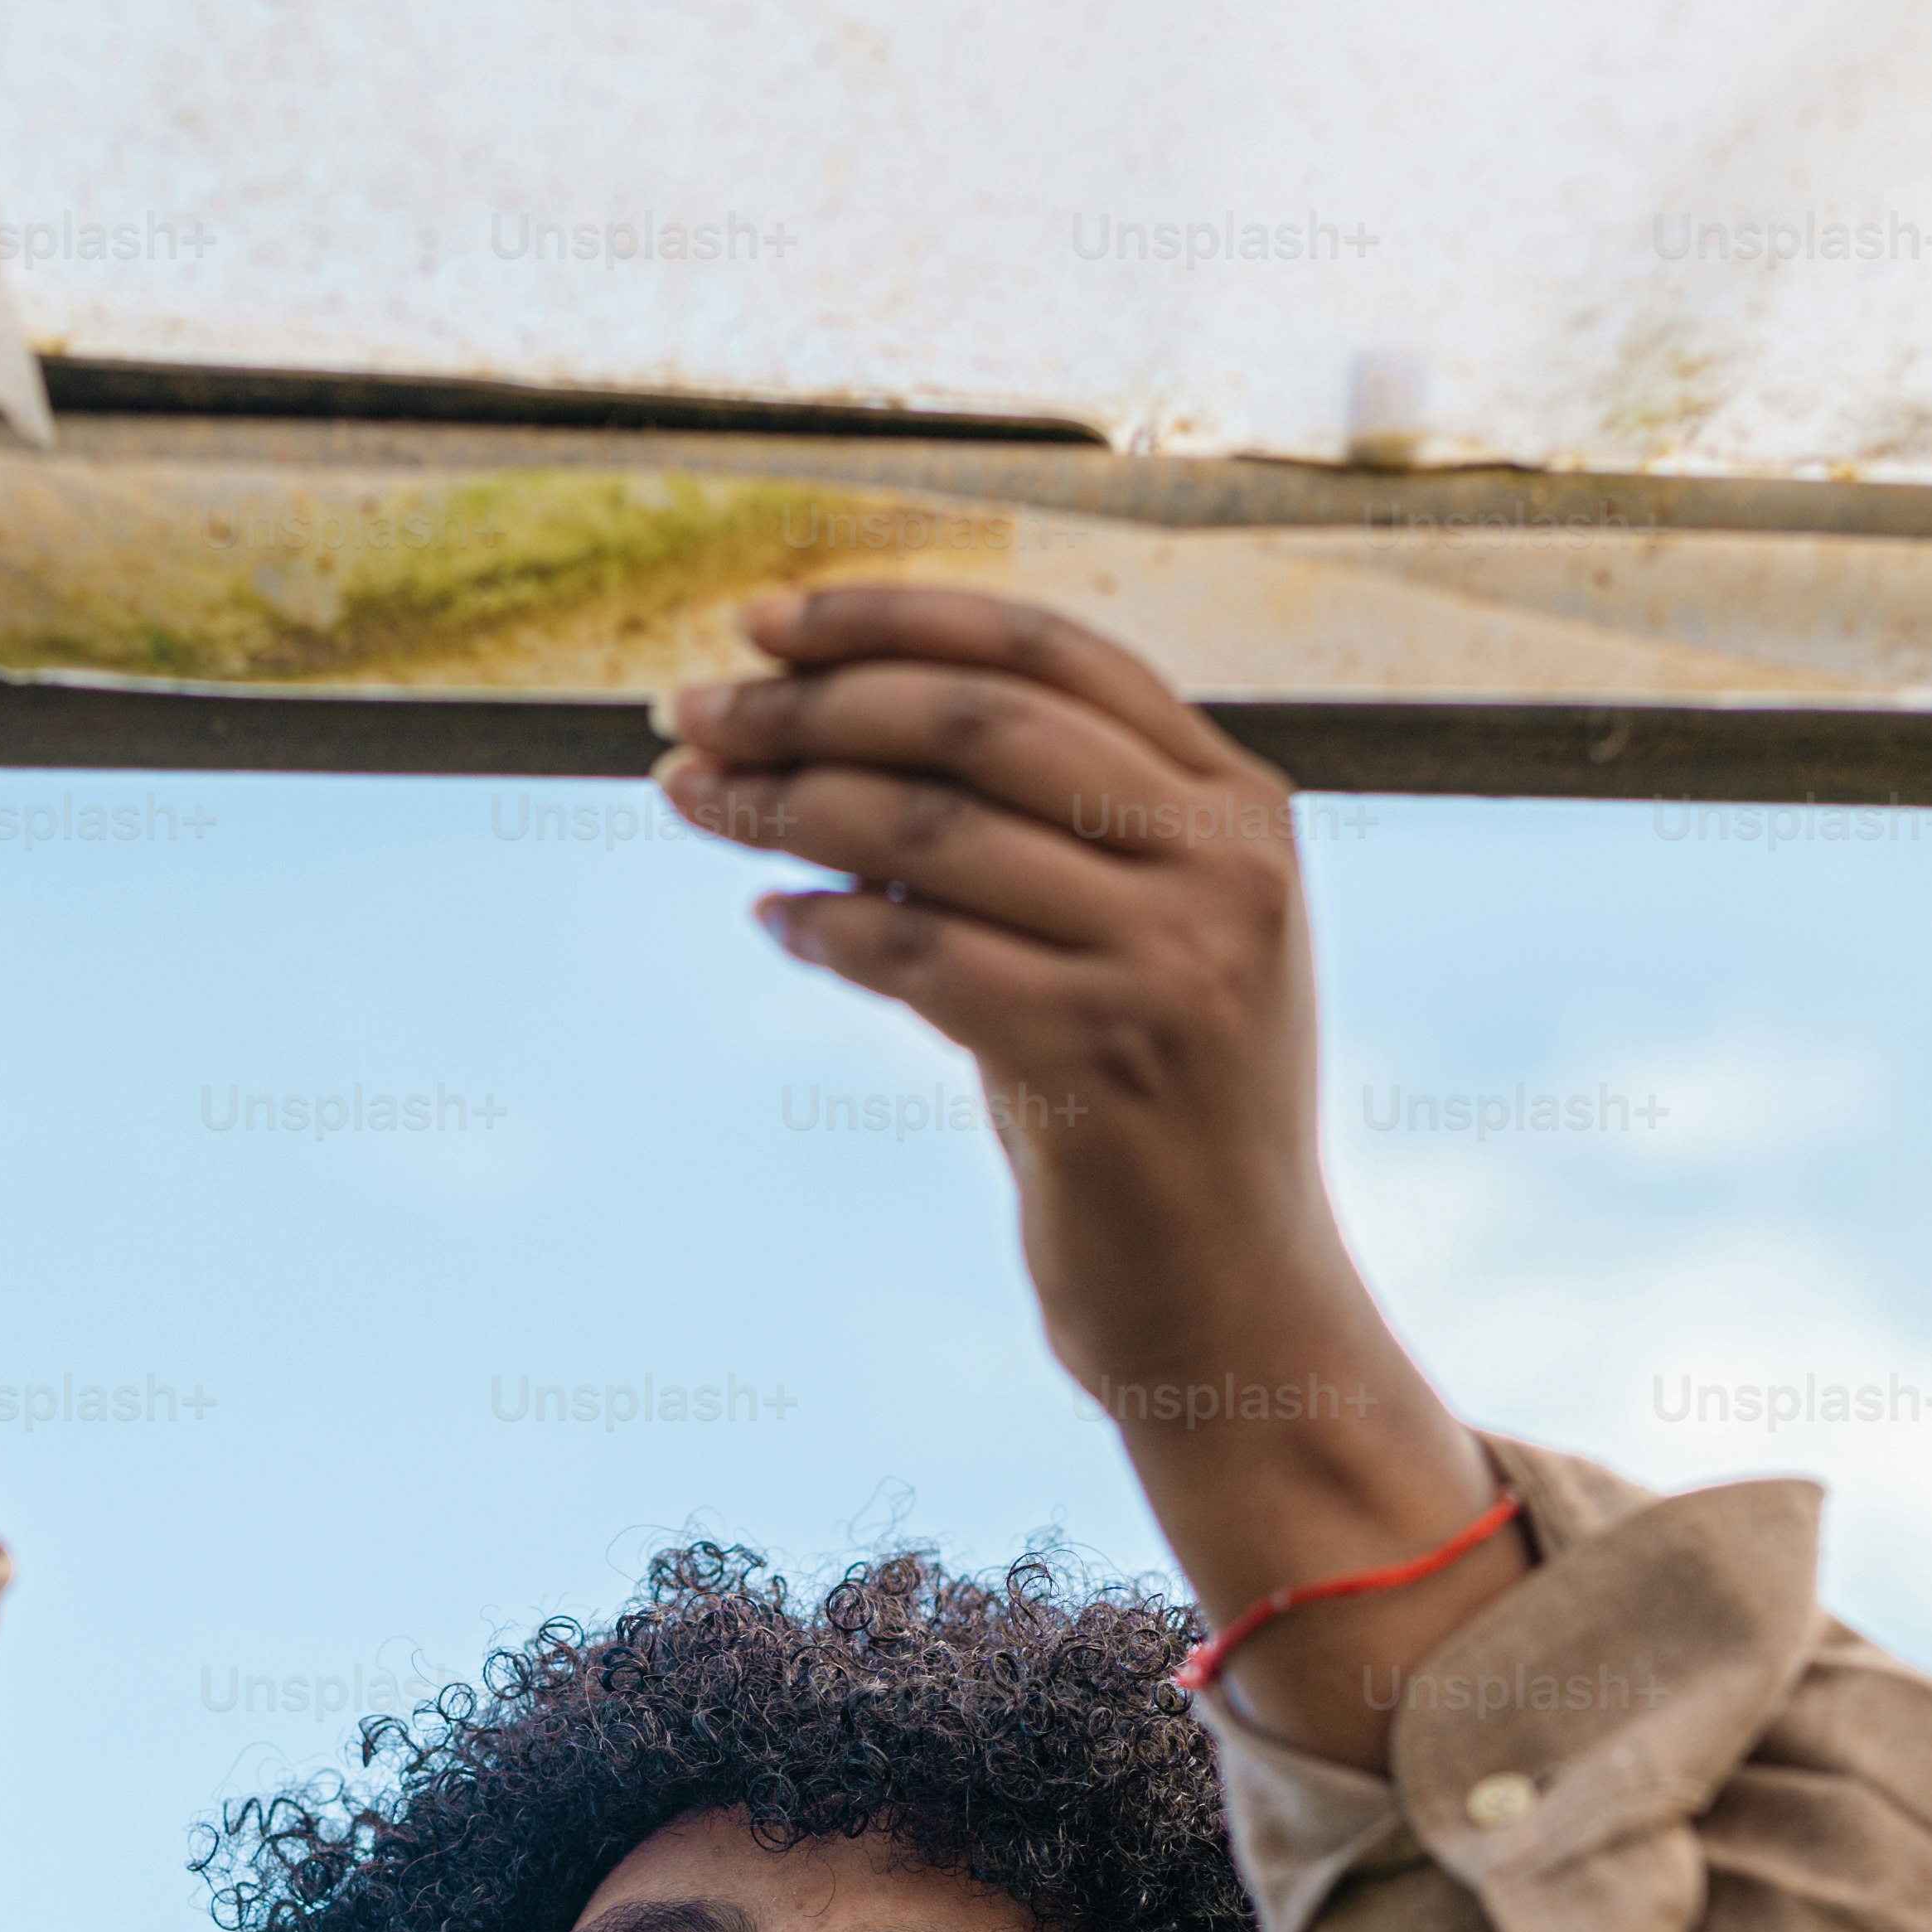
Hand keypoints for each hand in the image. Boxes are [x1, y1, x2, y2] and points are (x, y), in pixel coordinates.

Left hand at [658, 589, 1514, 1757]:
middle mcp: (1227, 862)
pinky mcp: (1106, 1056)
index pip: (1048, 650)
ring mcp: (1176, 958)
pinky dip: (825, 926)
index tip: (763, 620)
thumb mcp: (1135, 941)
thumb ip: (1038, 834)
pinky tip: (772, 921)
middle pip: (976, 720)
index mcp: (1240, 804)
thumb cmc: (1155, 1119)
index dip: (892, 618)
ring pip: (932, 828)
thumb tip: (829, 736)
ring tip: (696, 797)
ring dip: (787, 802)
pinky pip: (917, 952)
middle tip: (691, 709)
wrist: (1238, 1313)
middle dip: (811, 702)